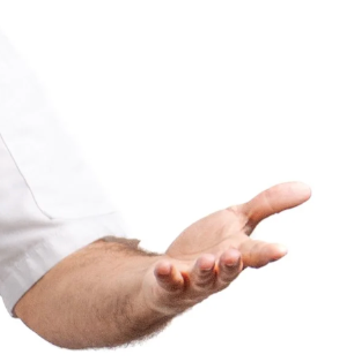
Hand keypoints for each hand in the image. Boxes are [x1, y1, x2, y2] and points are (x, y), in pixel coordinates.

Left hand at [140, 181, 310, 316]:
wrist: (175, 271)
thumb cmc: (212, 245)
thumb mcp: (238, 219)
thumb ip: (268, 204)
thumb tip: (307, 188)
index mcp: (239, 253)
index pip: (256, 253)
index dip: (268, 253)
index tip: (281, 249)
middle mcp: (220, 270)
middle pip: (230, 269)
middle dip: (233, 264)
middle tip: (235, 254)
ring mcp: (195, 279)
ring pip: (203, 278)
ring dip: (205, 270)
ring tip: (205, 260)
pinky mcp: (170, 283)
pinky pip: (168, 281)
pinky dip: (166, 275)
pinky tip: (163, 267)